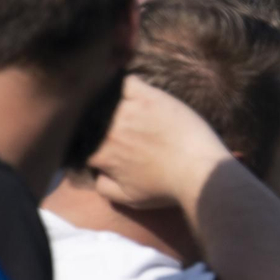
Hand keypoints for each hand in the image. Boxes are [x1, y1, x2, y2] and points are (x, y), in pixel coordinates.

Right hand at [88, 76, 231, 208]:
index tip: (99, 136)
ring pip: (104, 97)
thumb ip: (103, 186)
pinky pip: (125, 81)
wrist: (200, 172)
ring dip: (107, 98)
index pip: (79, 140)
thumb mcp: (128, 198)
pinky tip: (131, 88)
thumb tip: (95, 173)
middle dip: (95, 118)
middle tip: (114, 120)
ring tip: (115, 100)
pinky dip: (123, 82)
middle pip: (89, 116)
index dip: (87, 138)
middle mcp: (105, 129)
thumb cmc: (167, 189)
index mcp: (98, 153)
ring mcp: (126, 110)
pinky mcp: (148, 97)